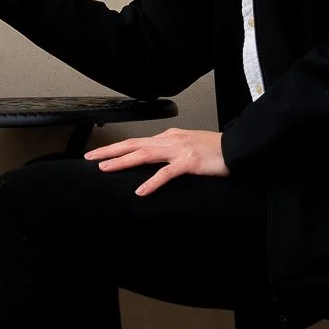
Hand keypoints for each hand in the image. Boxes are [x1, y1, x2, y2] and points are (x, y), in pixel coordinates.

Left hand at [86, 128, 228, 196]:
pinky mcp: (189, 162)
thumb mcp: (189, 145)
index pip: (137, 142)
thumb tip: (156, 159)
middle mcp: (170, 140)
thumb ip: (172, 150)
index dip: (117, 148)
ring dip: (122, 162)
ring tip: (105, 168)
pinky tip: (140, 191)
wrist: (238, 148)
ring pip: (143, 155)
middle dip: (110, 151)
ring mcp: (179, 150)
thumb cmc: (216, 149)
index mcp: (169, 137)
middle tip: (90, 158)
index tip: (100, 154)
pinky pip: (166, 173)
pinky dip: (151, 182)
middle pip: (134, 145)